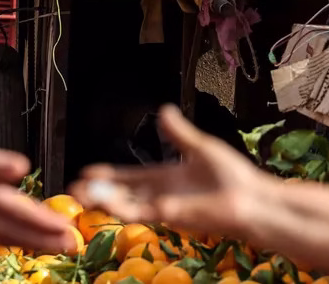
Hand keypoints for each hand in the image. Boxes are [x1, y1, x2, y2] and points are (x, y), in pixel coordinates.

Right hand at [0, 134, 75, 251]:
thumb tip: (23, 168)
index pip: (17, 210)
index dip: (42, 221)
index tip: (65, 227)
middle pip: (15, 231)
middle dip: (45, 240)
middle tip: (72, 246)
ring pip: (5, 238)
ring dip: (32, 244)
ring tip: (56, 247)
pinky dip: (13, 242)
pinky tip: (25, 243)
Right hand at [72, 105, 272, 241]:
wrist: (254, 199)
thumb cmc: (234, 177)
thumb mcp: (201, 147)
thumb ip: (179, 133)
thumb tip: (164, 110)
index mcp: (167, 178)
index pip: (131, 177)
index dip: (109, 176)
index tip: (87, 173)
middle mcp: (163, 195)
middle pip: (123, 194)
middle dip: (99, 193)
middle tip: (74, 189)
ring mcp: (168, 208)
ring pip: (129, 205)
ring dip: (106, 202)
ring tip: (83, 197)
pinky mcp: (176, 217)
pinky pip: (147, 212)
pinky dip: (129, 208)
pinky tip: (112, 204)